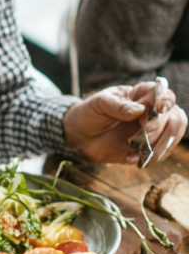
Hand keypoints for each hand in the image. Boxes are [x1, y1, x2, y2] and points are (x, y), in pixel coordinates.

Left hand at [63, 82, 186, 163]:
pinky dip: (149, 158)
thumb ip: (118, 106)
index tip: (159, 109)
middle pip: (174, 118)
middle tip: (145, 133)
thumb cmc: (90, 112)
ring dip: (162, 145)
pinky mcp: (141, 149)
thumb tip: (139, 110)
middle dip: (162, 127)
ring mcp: (149, 132)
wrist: (78, 133)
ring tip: (145, 151)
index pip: (164, 95)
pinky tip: (135, 158)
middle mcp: (151, 114)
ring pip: (170, 136)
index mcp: (142, 97)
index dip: (167, 100)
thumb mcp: (100, 104)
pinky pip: (155, 154)